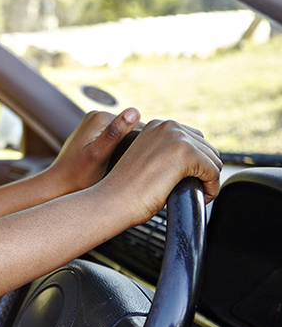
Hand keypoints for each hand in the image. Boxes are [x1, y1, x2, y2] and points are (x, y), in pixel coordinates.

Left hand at [45, 109, 141, 194]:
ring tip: (124, 166)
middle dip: (134, 146)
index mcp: (100, 117)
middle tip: (129, 166)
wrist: (58, 184)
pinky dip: (118, 150)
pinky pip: (114, 139)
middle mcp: (96, 116)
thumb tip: (134, 111)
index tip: (136, 161)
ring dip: (127, 149)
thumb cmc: (78, 175)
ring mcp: (94, 124)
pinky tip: (118, 164)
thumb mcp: (99, 155)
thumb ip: (115, 133)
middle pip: (130, 129)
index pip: (137, 125)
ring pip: (123, 135)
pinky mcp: (93, 134)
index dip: (142, 145)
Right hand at [102, 118, 221, 224]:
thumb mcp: (146, 162)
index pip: (194, 139)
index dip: (196, 164)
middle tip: (193, 190)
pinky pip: (214, 172)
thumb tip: (193, 162)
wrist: (112, 200)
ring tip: (194, 194)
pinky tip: (200, 197)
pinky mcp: (185, 153)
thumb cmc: (125, 190)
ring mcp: (176, 137)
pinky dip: (212, 188)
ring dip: (208, 180)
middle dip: (204, 172)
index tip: (188, 180)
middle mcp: (167, 126)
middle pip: (207, 148)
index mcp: (157, 126)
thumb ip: (165, 153)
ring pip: (213, 160)